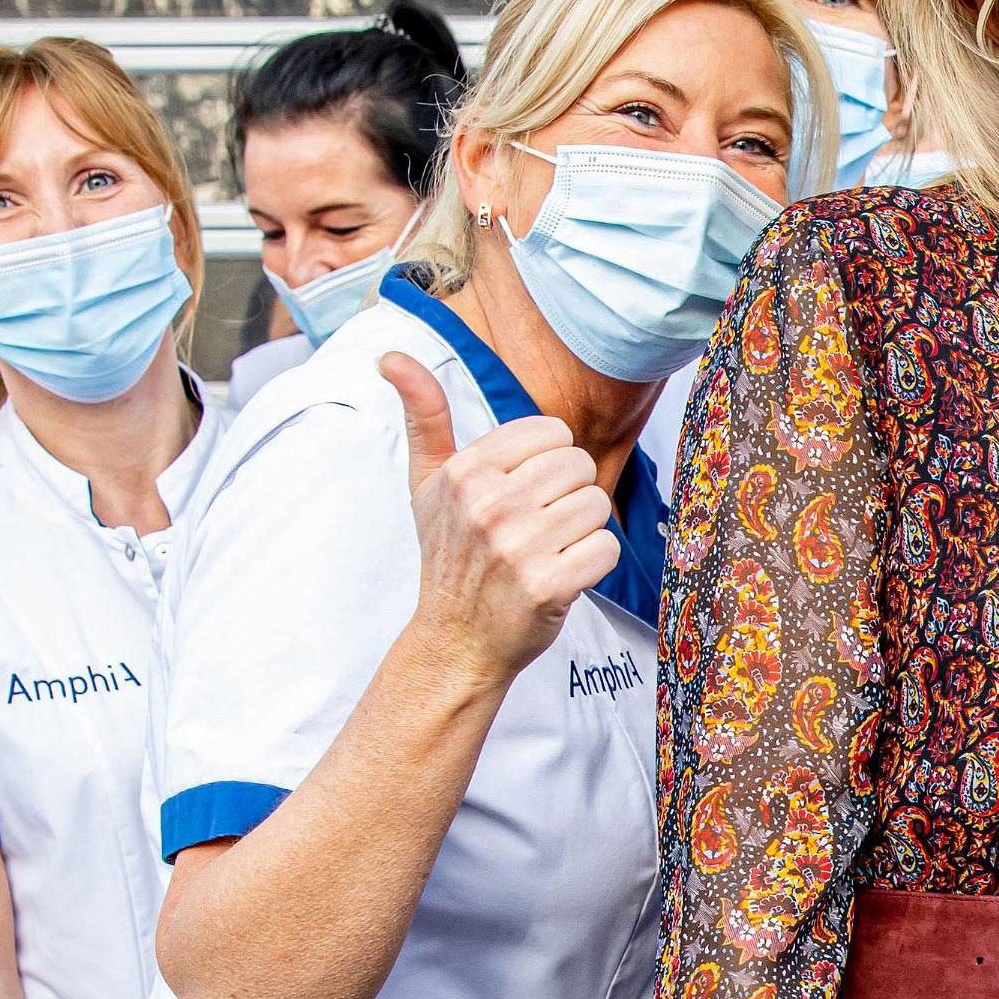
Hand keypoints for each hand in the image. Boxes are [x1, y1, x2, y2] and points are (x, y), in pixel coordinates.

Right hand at [386, 351, 613, 682]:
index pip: (552, 432)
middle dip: (567, 497)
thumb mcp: (426, 484)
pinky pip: (606, 549)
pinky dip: (593, 565)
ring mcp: (518, 546)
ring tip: (548, 551)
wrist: (455, 642)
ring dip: (582, 532)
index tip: (521, 495)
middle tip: (536, 529)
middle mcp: (489, 504)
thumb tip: (391, 357)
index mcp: (465, 471)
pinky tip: (561, 576)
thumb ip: (423, 416)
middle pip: (579, 465)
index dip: (547, 465)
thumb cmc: (449, 557)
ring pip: (598, 505)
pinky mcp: (548, 586)